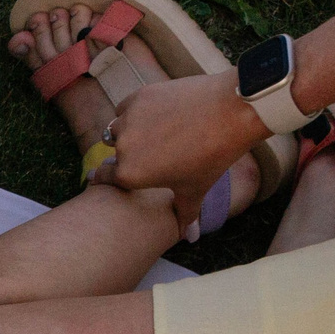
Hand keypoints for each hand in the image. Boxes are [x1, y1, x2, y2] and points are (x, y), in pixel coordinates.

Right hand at [94, 71, 270, 235]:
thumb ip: (184, 214)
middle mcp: (123, 148)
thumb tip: (187, 237)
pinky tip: (157, 113)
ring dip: (129, 130)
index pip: (102, 177)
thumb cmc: (213, 155)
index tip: (111, 173)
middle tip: (149, 150)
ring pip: (118, 127)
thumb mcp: (196, 189)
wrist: (232, 111)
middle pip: (113, 151)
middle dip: (126, 152)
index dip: (107, 176)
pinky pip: (127, 107)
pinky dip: (136, 111)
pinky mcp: (139, 96)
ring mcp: (129, 119)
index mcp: (130, 175)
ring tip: (153, 130)